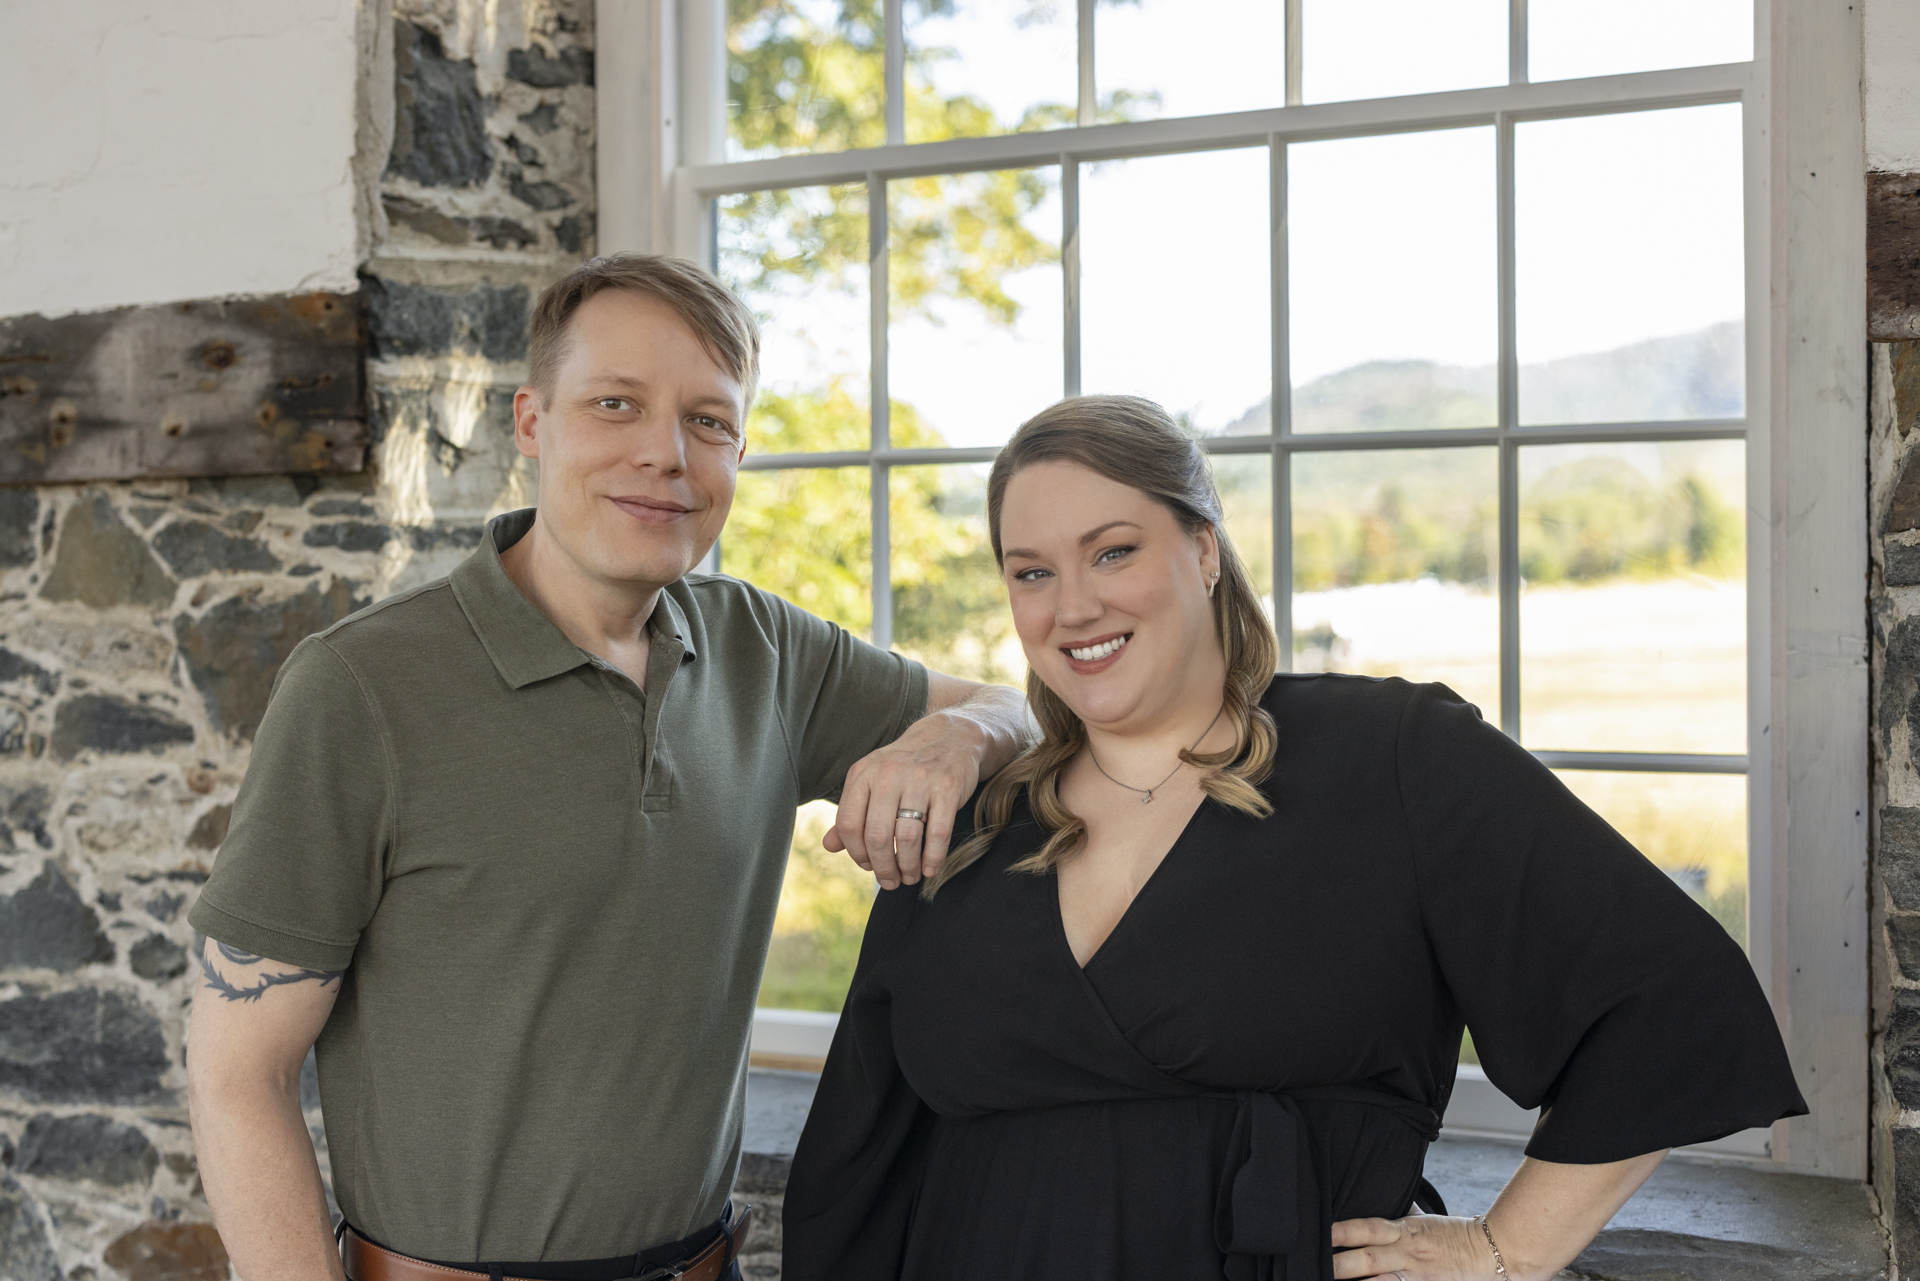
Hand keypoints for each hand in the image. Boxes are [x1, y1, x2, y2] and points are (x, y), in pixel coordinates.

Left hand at [827, 709, 982, 889]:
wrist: (949, 736)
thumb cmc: (905, 767)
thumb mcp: (871, 781)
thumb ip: (851, 813)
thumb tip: (828, 846)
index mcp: (863, 773)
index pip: (848, 824)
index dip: (855, 853)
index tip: (868, 865)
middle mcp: (888, 774)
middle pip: (877, 836)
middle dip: (883, 867)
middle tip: (890, 881)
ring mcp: (919, 780)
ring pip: (907, 838)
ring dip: (908, 867)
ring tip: (909, 877)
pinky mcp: (947, 787)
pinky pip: (938, 833)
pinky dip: (933, 858)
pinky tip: (929, 869)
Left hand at [1331, 1215, 1499, 1279]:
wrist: (1491, 1251)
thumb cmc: (1452, 1234)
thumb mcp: (1422, 1220)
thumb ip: (1396, 1216)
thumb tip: (1371, 1203)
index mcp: (1405, 1230)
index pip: (1369, 1228)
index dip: (1344, 1230)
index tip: (1322, 1231)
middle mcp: (1407, 1254)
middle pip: (1368, 1259)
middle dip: (1340, 1265)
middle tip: (1316, 1264)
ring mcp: (1416, 1277)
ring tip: (1328, 1280)